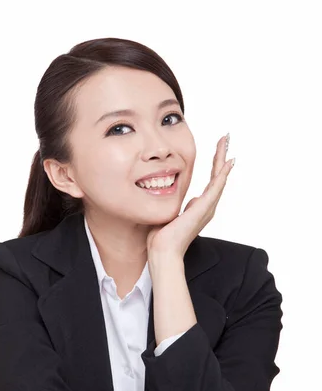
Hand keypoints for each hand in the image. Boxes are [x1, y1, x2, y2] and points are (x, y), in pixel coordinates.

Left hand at [146, 135, 234, 257]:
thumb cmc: (163, 237)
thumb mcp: (172, 214)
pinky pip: (216, 187)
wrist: (163, 251)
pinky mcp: (203, 209)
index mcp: (200, 208)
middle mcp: (207, 207)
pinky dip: (222, 174)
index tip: (219, 151)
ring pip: (219, 179)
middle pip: (218, 177)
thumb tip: (188, 201)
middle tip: (226, 139)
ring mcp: (206, 208)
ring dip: (222, 160)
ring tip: (227, 144)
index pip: (211, 181)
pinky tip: (227, 163)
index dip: (215, 165)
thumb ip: (180, 206)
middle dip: (221, 156)